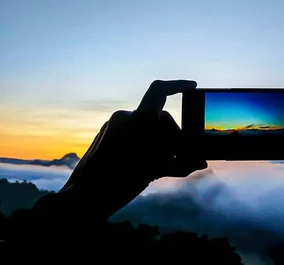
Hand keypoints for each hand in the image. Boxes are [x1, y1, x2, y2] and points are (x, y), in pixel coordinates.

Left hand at [40, 80, 206, 221]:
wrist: (83, 197)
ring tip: (163, 165)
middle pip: (158, 117)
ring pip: (145, 126)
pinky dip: (143, 144)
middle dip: (171, 135)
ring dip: (157, 142)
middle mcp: (125, 117)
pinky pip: (131, 132)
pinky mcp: (105, 134)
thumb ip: (181, 163)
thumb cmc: (120, 183)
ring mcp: (113, 125)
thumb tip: (200, 162)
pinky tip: (147, 164)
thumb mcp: (156, 171)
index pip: (160, 90)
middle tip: (179, 155)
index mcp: (139, 120)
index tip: (192, 86)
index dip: (178, 85)